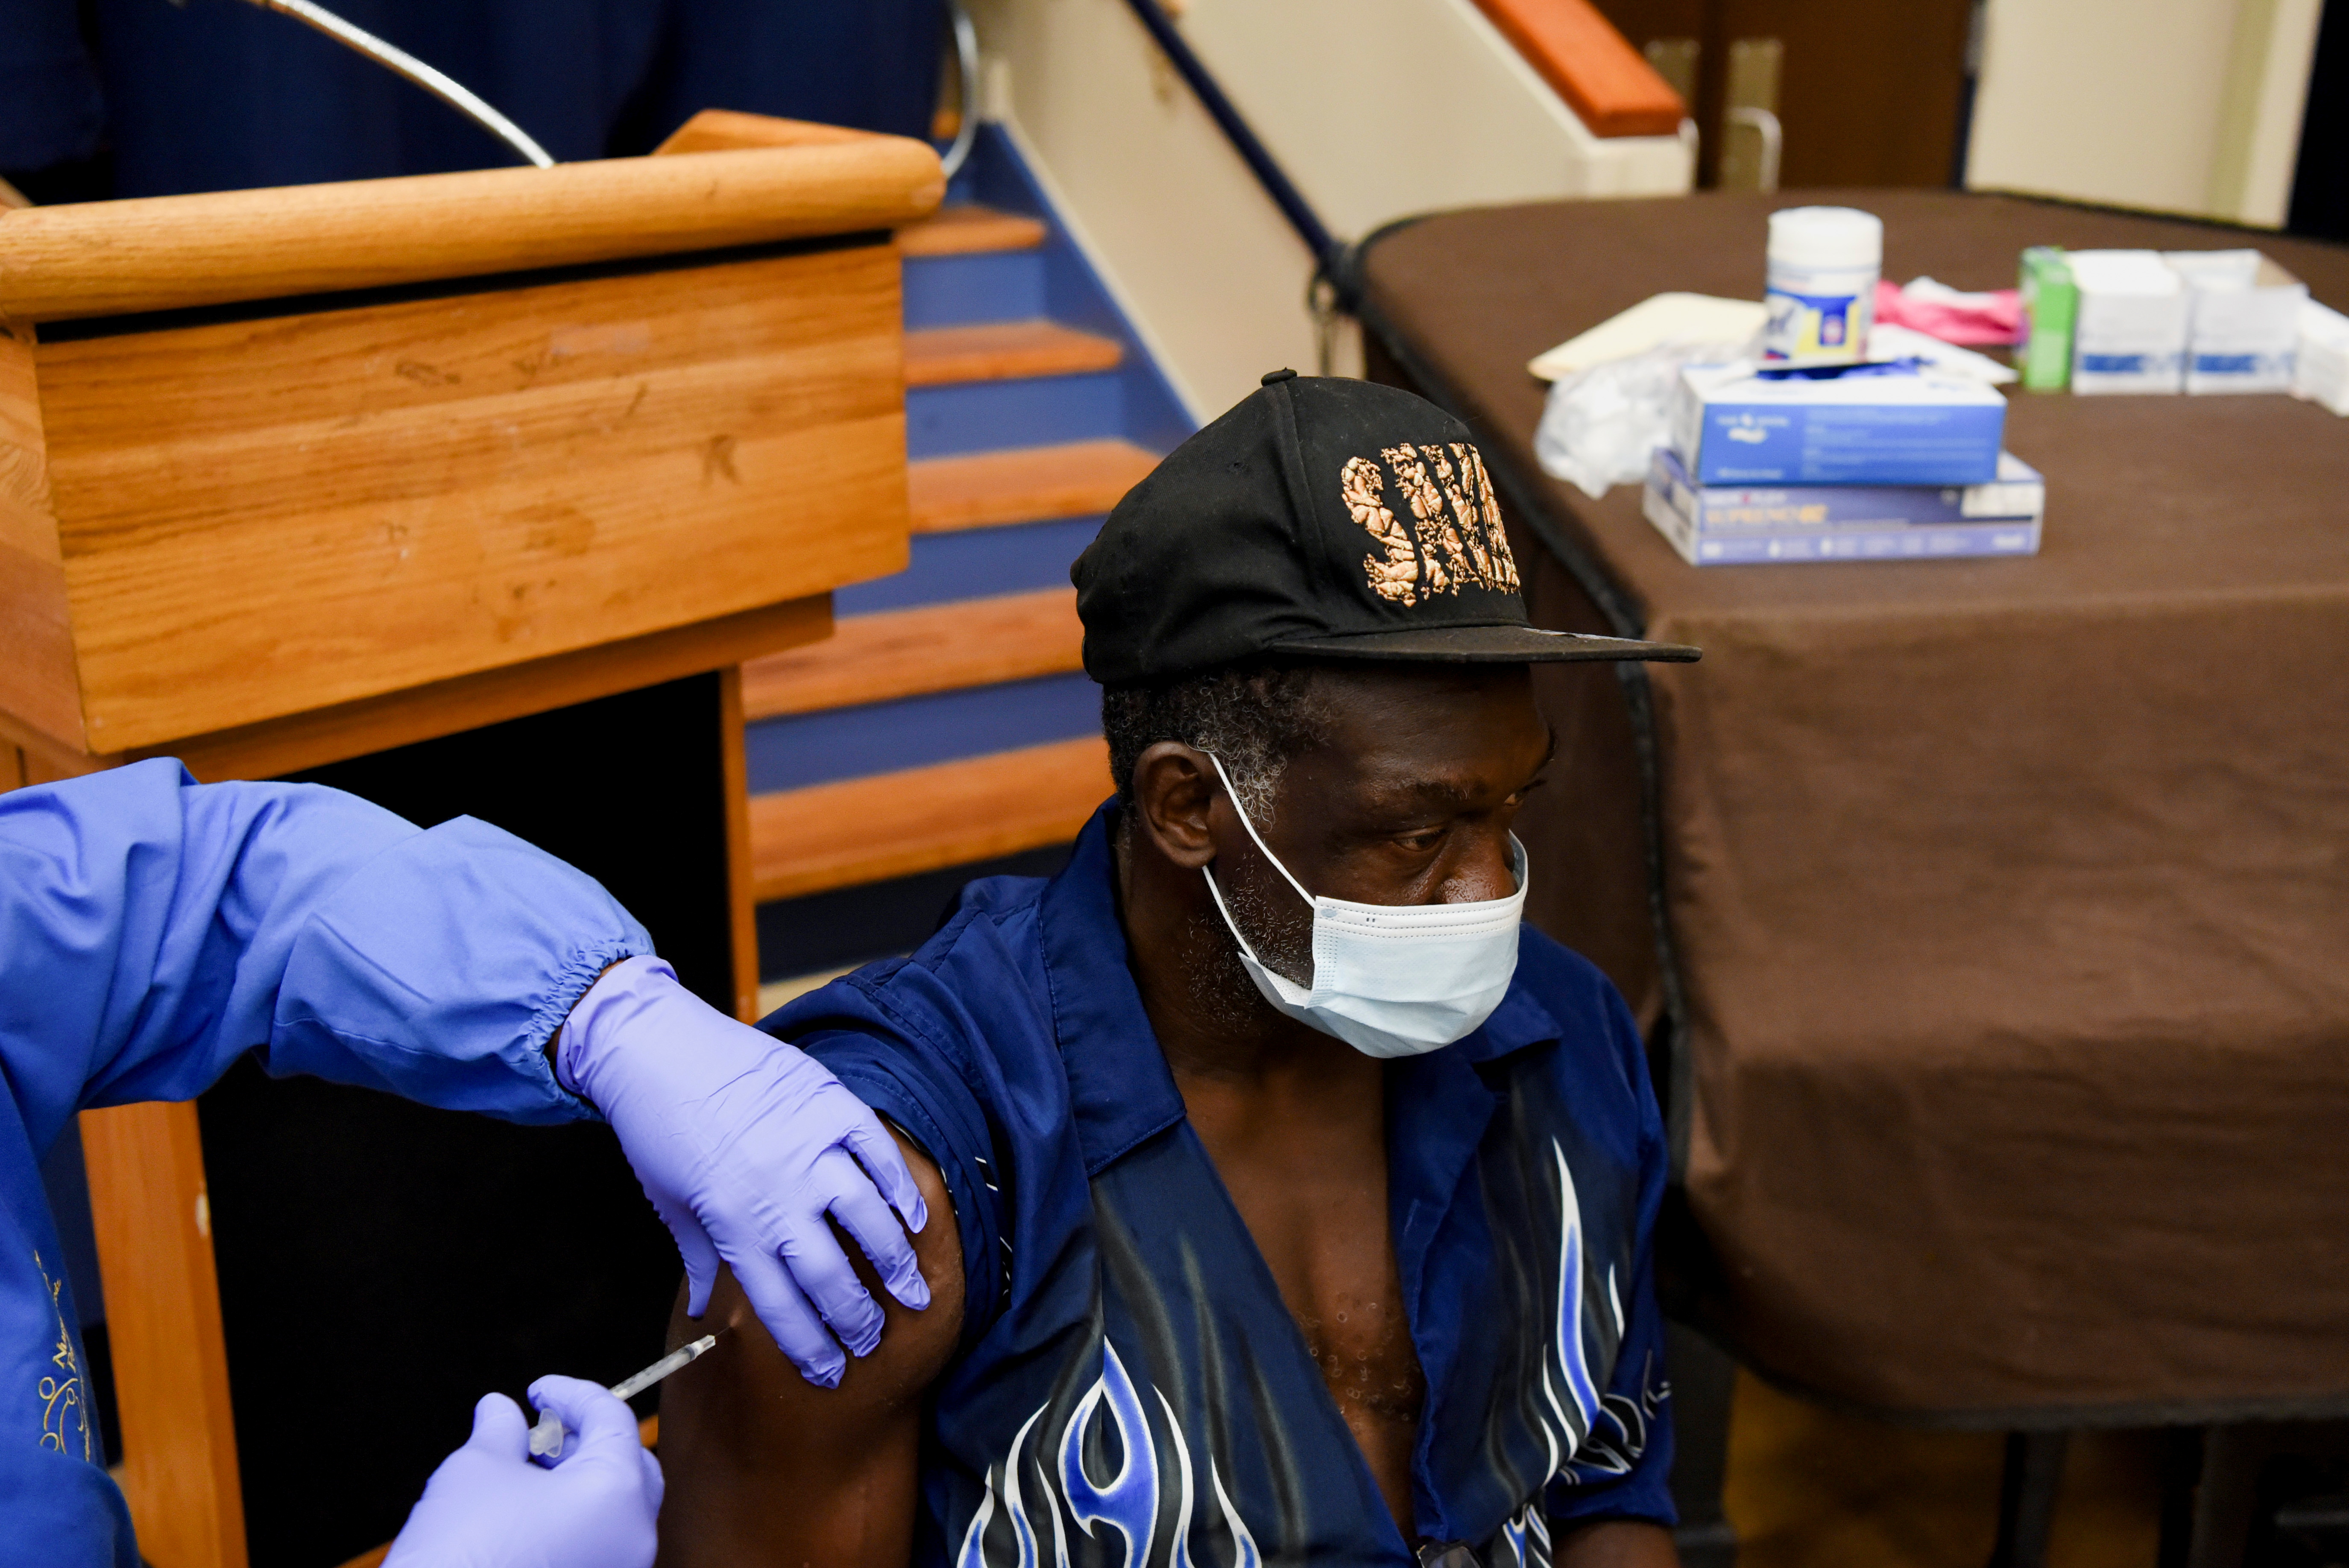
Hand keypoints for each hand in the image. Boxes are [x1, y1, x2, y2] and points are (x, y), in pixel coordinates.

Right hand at [384, 1377, 661, 1567]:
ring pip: (612, 1509)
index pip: (612, 1420)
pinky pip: (598, 1544)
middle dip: (583, 1438)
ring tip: (524, 1470)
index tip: (539, 1390)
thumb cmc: (462, 1553)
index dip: (572, 1395)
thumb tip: (500, 1408)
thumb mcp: (476, 1470)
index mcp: (617, 1493)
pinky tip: (527, 1512)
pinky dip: (572, 1519)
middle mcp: (633, 1536)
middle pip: (626, 1465)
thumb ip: (500, 1430)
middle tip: (539, 1429)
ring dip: (574, 1479)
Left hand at [558, 956, 930, 1386]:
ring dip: (894, 1262)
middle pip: (831, 1272)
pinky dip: (902, 1187)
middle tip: (876, 1341)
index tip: (831, 1373)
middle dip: (858, 1318)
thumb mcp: (669, 1201)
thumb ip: (699, 1258)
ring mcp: (808, 1145)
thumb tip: (705, 1315)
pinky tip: (916, 1220)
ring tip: (913, 1292)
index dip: (809, 1345)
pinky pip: (878, 1152)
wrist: (657, 1046)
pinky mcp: (829, 1104)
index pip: (780, 1302)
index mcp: (732, 1221)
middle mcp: (775, 1190)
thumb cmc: (658, 1127)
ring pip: (866, 1216)